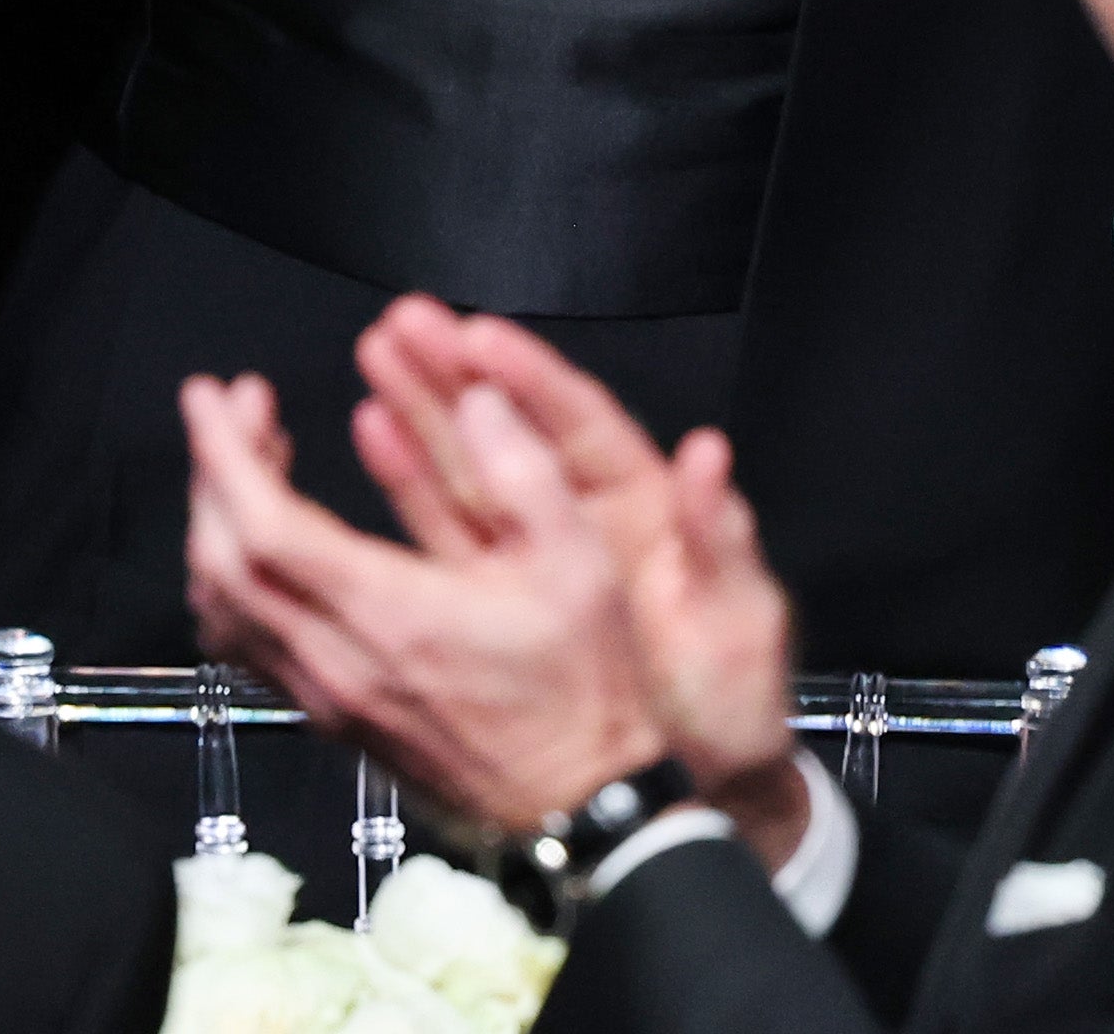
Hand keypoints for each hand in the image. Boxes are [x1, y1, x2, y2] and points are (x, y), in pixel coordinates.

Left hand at [182, 367, 673, 837]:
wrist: (575, 808)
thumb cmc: (582, 689)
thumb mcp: (580, 565)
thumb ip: (525, 473)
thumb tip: (479, 398)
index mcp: (392, 613)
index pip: (265, 531)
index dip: (225, 455)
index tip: (215, 395)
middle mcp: (339, 660)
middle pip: (223, 563)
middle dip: (213, 473)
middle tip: (238, 408)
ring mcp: (326, 696)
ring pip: (222, 608)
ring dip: (217, 527)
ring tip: (253, 462)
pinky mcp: (329, 717)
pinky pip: (245, 645)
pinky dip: (231, 580)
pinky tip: (268, 542)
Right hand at [344, 305, 795, 838]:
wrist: (693, 792)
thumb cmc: (732, 703)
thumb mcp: (740, 621)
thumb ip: (722, 539)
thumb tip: (710, 454)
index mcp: (647, 508)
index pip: (582, 424)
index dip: (531, 378)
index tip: (480, 333)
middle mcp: (584, 519)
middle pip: (515, 430)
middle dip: (458, 373)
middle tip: (403, 321)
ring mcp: (536, 557)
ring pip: (472, 467)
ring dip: (425, 410)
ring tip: (377, 353)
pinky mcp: (500, 599)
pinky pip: (448, 528)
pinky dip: (410, 480)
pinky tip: (373, 433)